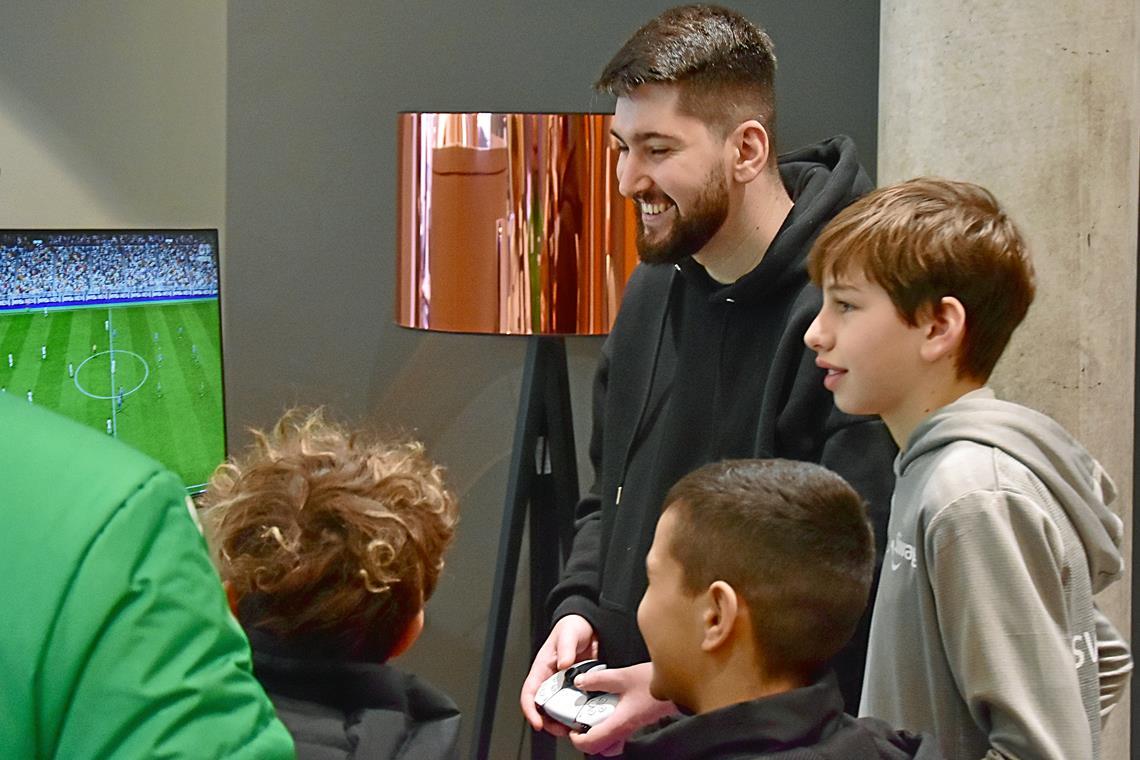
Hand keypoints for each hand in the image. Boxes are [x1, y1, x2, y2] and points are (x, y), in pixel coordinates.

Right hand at [519, 614, 597, 734]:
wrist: (590, 626)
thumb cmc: (572, 627)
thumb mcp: (568, 633)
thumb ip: (565, 647)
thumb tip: (564, 664)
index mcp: (542, 668)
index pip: (529, 692)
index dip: (530, 709)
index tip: (537, 723)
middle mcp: (550, 679)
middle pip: (542, 707)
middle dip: (549, 722)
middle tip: (561, 730)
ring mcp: (563, 684)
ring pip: (558, 709)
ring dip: (563, 720)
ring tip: (574, 728)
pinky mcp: (577, 687)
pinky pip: (574, 704)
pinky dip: (577, 713)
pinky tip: (586, 717)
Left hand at [568, 662, 677, 756]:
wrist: (678, 684)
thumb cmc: (656, 684)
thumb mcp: (622, 675)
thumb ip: (598, 679)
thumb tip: (580, 682)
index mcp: (619, 723)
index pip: (591, 743)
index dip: (576, 739)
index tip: (570, 728)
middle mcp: (624, 729)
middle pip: (598, 745)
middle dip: (584, 734)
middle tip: (578, 718)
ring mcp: (631, 727)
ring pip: (608, 739)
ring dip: (596, 728)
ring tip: (591, 710)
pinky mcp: (636, 720)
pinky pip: (617, 729)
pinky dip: (608, 720)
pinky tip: (608, 703)